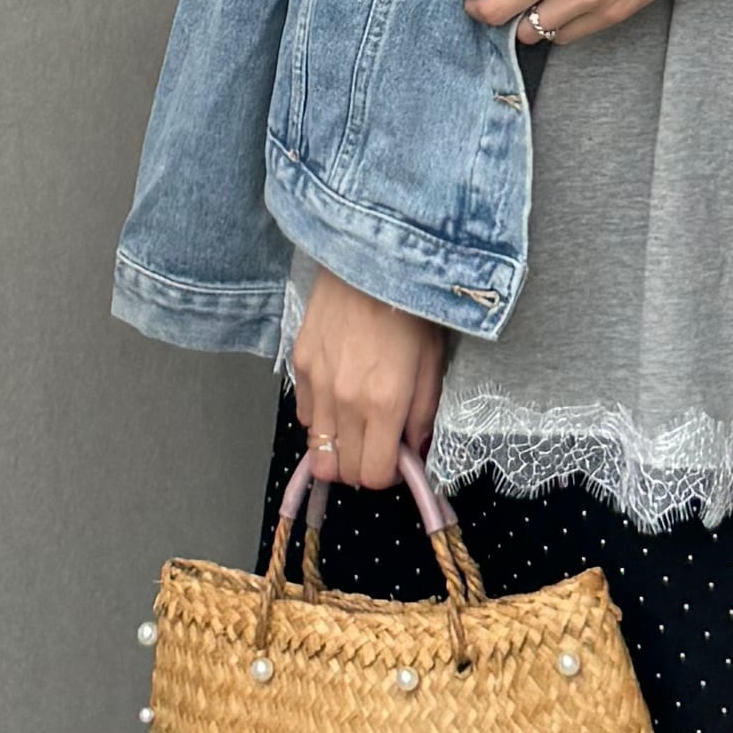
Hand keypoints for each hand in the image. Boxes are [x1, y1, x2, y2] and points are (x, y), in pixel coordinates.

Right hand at [292, 274, 447, 488]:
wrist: (372, 257)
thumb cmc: (412, 307)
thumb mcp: (433, 363)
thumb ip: (423, 415)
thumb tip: (414, 452)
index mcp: (384, 403)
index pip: (372, 476)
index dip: (386, 475)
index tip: (397, 460)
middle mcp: (345, 401)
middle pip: (340, 470)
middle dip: (361, 465)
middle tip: (378, 443)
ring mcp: (317, 383)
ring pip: (317, 446)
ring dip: (338, 445)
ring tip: (358, 421)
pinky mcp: (300, 363)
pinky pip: (305, 412)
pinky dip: (322, 416)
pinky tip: (340, 394)